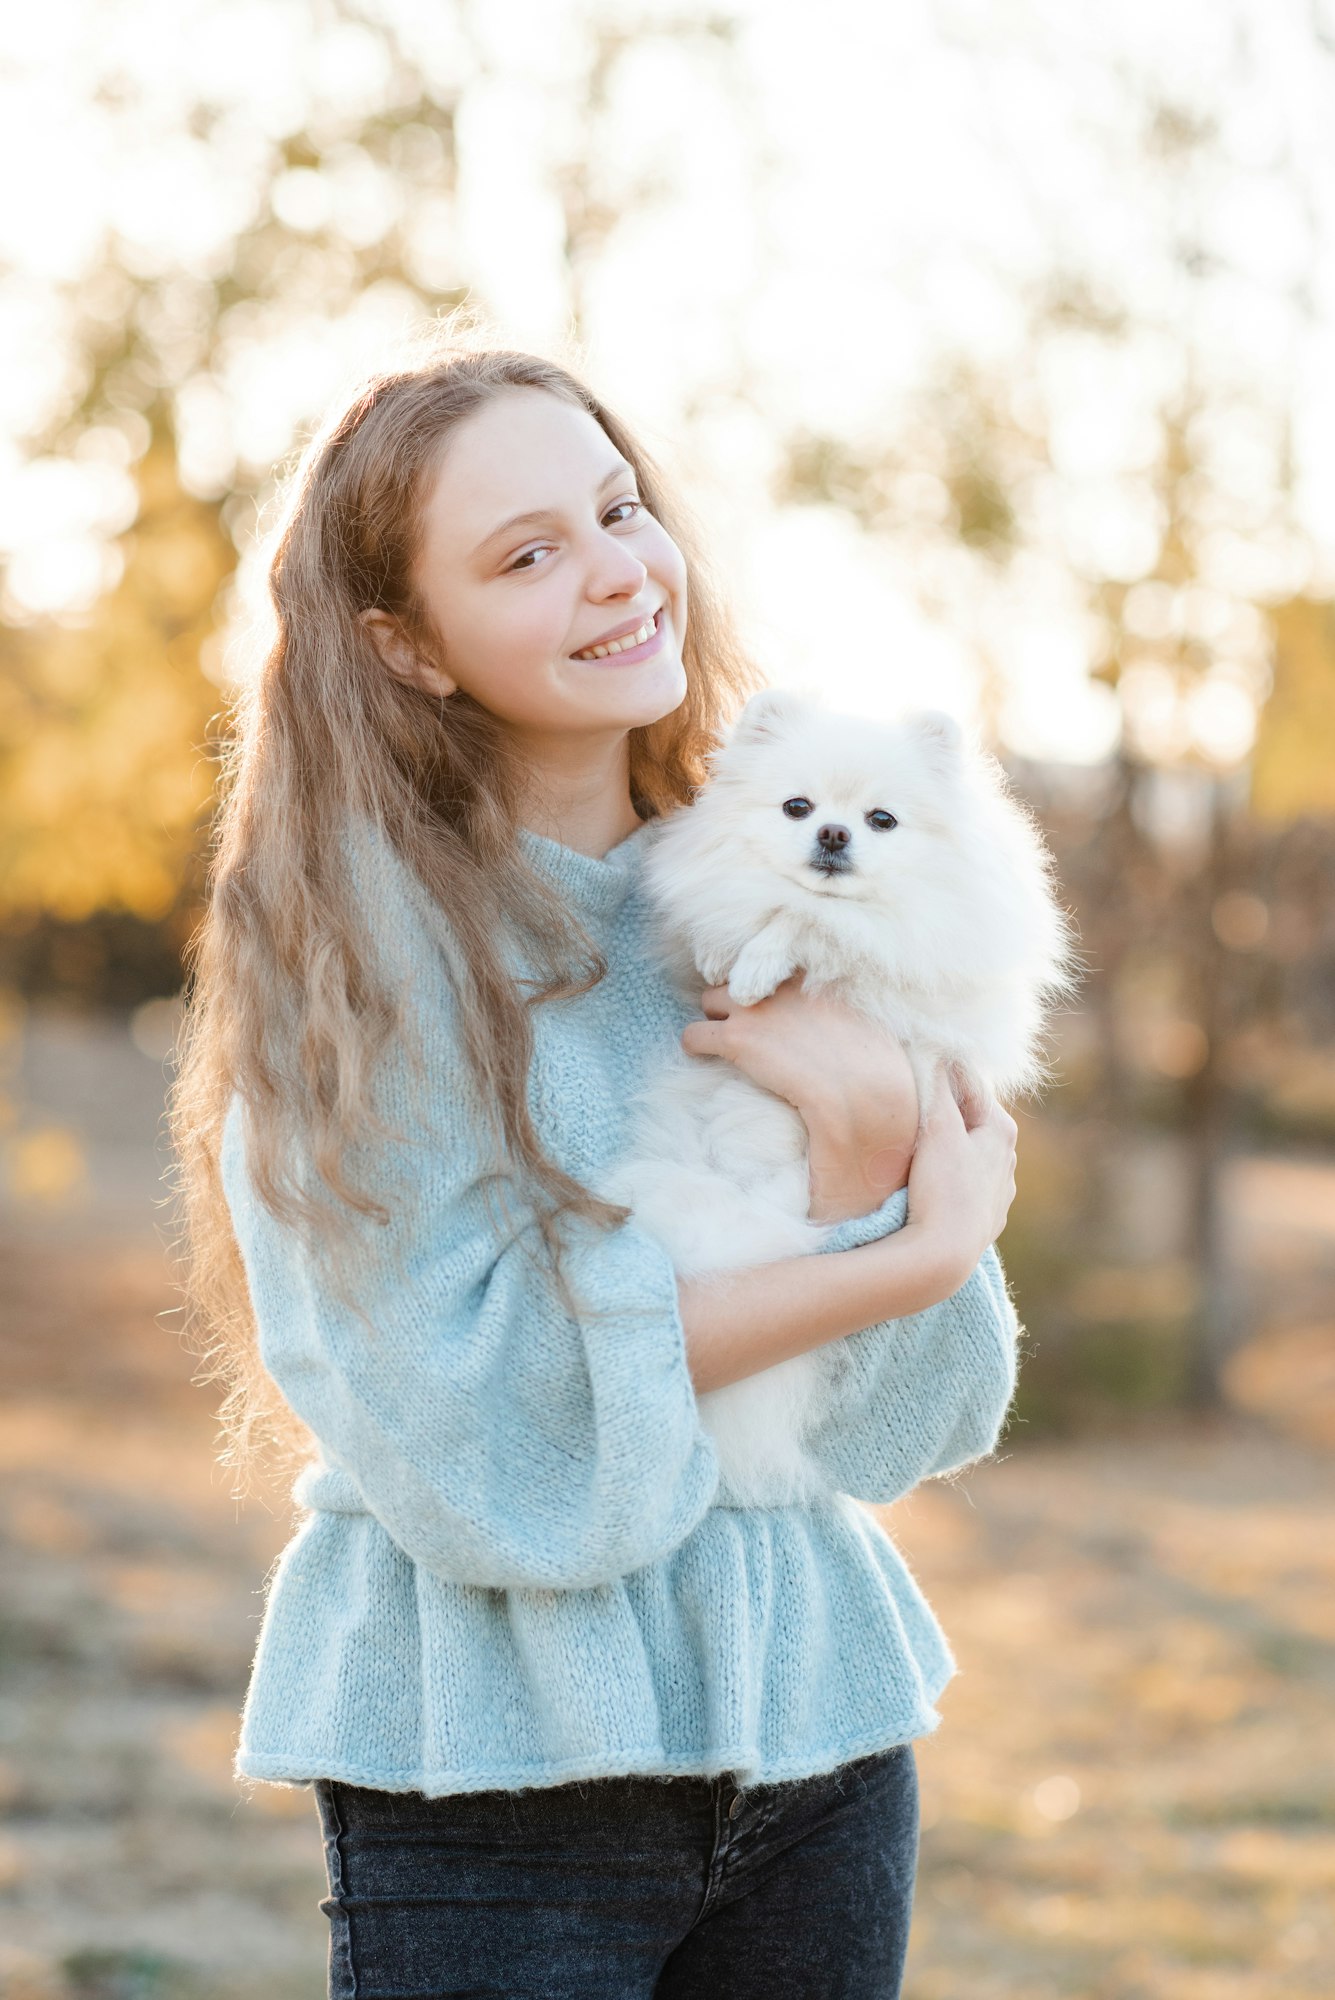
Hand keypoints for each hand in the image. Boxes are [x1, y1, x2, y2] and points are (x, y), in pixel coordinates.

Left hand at [680, 977, 919, 1222]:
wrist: (863, 1097)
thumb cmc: (881, 1070)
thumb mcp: (875, 1024)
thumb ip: (856, 1009)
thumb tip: (873, 1011)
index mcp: (816, 976)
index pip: (776, 961)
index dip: (770, 986)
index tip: (772, 1001)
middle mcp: (782, 984)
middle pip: (739, 978)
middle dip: (738, 1000)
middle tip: (746, 1025)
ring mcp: (756, 1010)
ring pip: (709, 1001)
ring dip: (715, 1020)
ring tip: (725, 1042)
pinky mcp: (736, 1040)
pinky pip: (693, 1036)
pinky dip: (695, 1048)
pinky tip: (704, 1059)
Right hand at [902, 1071, 1017, 1287]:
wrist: (943, 1256)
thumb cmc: (943, 1188)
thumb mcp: (938, 1127)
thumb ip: (938, 1085)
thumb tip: (936, 1049)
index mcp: (1002, 1132)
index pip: (969, 1086)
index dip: (938, 1076)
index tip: (911, 1069)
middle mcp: (1007, 1162)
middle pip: (967, 1123)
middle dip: (940, 1115)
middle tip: (906, 1111)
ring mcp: (996, 1195)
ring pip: (963, 1158)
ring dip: (941, 1151)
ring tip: (910, 1153)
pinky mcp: (981, 1222)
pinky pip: (959, 1188)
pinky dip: (943, 1181)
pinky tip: (923, 1188)